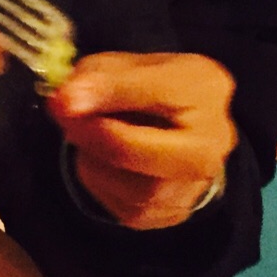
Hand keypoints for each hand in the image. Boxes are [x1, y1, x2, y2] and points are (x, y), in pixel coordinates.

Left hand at [46, 52, 236, 230]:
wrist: (176, 123)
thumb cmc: (148, 87)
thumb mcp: (123, 65)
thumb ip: (98, 78)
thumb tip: (65, 102)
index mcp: (204, 88)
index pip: (155, 90)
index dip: (105, 93)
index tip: (63, 99)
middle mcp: (213, 141)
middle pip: (148, 153)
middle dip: (97, 140)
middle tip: (69, 124)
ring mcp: (198, 182)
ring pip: (137, 191)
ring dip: (97, 165)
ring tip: (88, 139)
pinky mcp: (175, 212)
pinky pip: (130, 211)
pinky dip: (104, 185)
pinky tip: (103, 163)